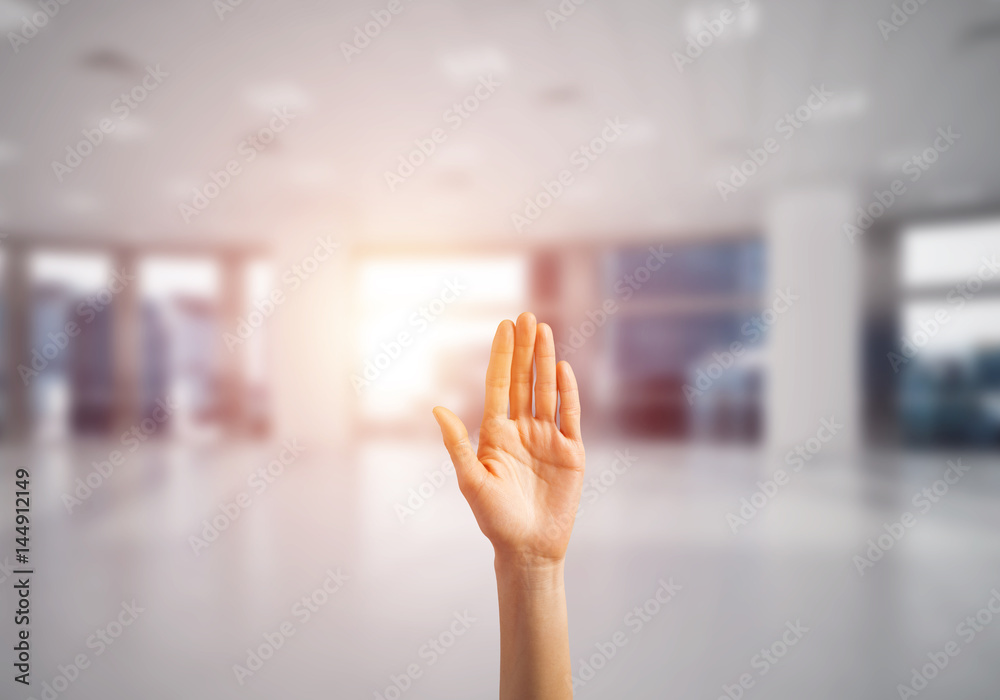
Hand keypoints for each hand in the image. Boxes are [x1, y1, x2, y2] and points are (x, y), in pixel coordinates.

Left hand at [433, 312, 584, 566]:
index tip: (504, 327)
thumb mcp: (472, 481)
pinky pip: (570, 415)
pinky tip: (563, 369)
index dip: (502, 356)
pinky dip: (567, 392)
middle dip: (525, 349)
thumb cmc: (495, 520)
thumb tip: (437, 409)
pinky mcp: (571, 452)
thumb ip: (457, 445)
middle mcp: (522, 430)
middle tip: (526, 317)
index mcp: (496, 434)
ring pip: (546, 391)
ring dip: (545, 362)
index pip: (499, 386)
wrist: (529, 549)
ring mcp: (548, 439)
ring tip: (545, 331)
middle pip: (523, 381)